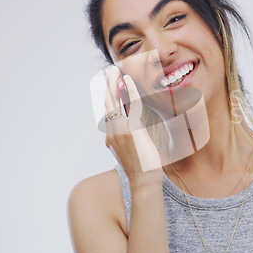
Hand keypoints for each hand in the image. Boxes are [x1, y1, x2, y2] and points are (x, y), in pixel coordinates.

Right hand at [104, 66, 162, 188]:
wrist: (145, 181)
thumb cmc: (143, 168)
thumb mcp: (133, 149)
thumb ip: (131, 135)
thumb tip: (135, 123)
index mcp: (111, 137)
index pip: (107, 112)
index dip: (108, 97)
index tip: (109, 85)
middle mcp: (112, 132)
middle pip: (107, 104)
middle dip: (107, 86)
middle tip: (109, 72)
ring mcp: (120, 131)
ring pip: (114, 102)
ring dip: (114, 84)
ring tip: (115, 71)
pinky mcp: (131, 130)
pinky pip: (129, 106)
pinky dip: (128, 91)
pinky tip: (127, 81)